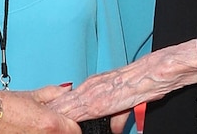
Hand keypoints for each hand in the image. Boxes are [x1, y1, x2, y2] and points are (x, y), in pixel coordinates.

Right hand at [0, 85, 80, 132]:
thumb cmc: (1, 106)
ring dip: (50, 131)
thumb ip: (53, 93)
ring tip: (36, 122)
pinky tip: (29, 128)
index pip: (75, 129)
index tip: (68, 117)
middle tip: (52, 117)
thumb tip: (67, 89)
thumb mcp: (31, 95)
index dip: (73, 122)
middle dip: (61, 127)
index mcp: (50, 123)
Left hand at [50, 41, 196, 122]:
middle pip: (67, 99)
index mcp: (100, 84)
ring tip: (41, 117)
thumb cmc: (150, 80)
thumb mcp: (132, 101)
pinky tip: (62, 117)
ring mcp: (100, 90)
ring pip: (71, 102)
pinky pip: (84, 108)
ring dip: (57, 110)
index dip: (60, 105)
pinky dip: (71, 113)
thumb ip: (119, 115)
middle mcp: (97, 85)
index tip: (45, 112)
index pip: (73, 96)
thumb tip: (113, 127)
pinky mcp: (106, 98)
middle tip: (34, 116)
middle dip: (52, 108)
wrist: (162, 69)